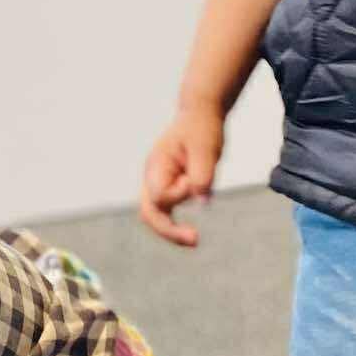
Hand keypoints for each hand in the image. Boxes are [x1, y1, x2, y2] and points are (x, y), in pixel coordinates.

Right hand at [139, 104, 224, 246]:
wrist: (200, 115)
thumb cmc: (201, 128)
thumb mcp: (205, 147)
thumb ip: (202, 173)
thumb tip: (201, 199)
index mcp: (156, 164)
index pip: (159, 195)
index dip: (177, 195)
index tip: (193, 182)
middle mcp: (153, 177)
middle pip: (149, 213)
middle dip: (168, 231)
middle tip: (195, 240)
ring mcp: (159, 183)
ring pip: (157, 216)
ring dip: (173, 229)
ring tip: (194, 238)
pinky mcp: (170, 188)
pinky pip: (168, 212)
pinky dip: (178, 223)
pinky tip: (192, 226)